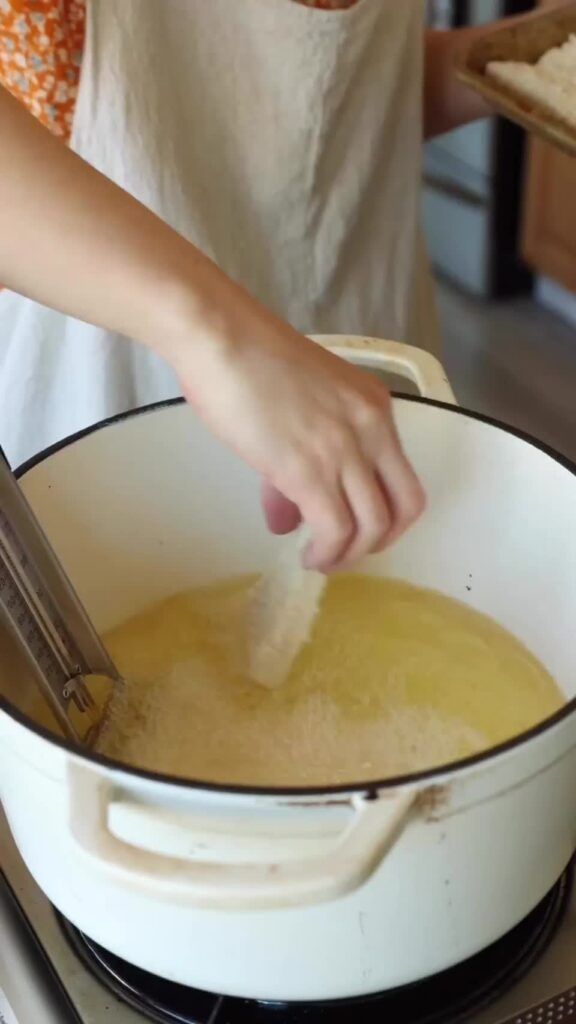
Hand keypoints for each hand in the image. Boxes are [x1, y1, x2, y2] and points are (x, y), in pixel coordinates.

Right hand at [166, 276, 424, 572]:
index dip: (388, 512)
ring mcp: (344, 451)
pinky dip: (327, 553)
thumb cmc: (248, 360)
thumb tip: (288, 514)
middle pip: (404, 507)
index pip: (403, 475)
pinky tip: (309, 557)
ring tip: (321, 559)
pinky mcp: (310, 471)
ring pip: (372, 526)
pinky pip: (335, 531)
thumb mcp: (297, 405)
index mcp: (374, 406)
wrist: (221, 337)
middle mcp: (371, 429)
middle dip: (381, 540)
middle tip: (350, 550)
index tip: (359, 526)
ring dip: (350, 554)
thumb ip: (302, 459)